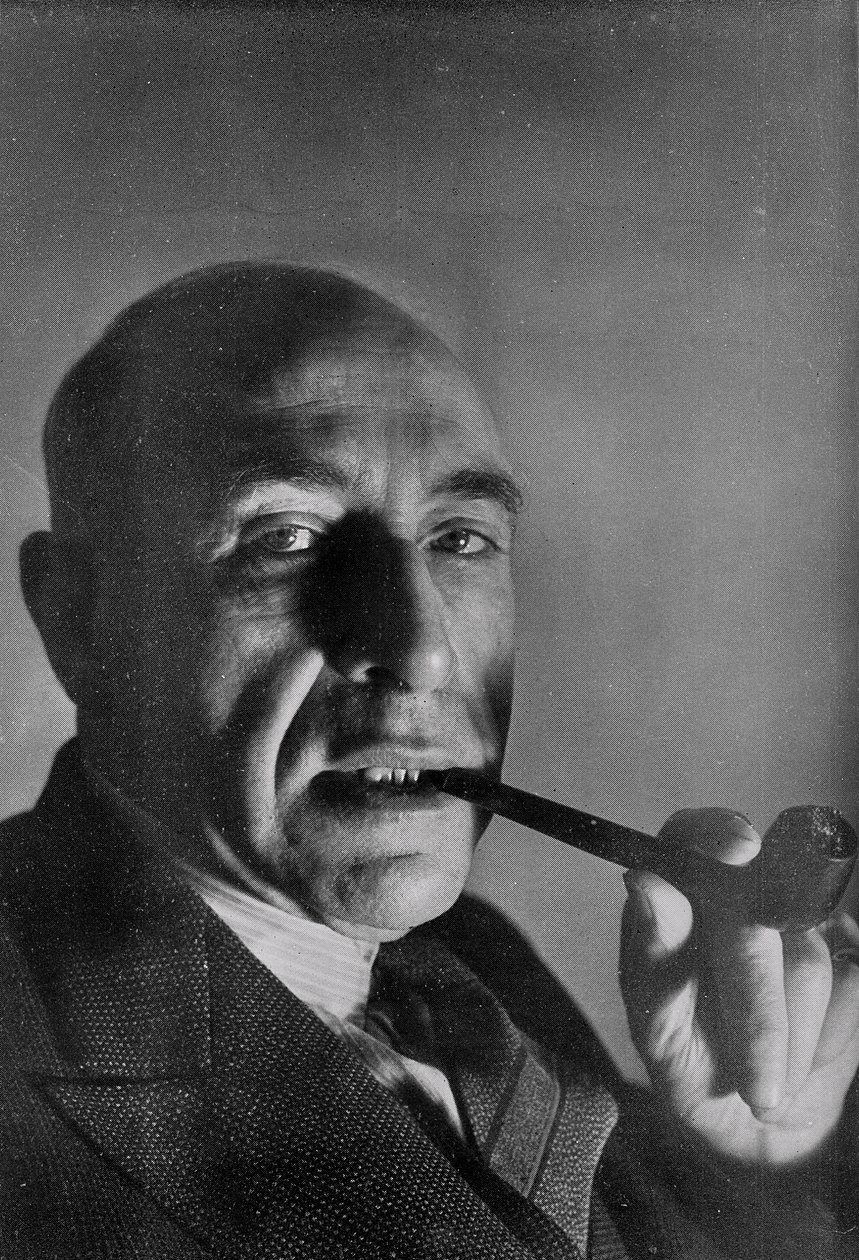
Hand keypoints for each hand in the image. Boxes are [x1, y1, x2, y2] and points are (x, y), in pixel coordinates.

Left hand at [619, 807, 858, 1168]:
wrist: (761, 1125)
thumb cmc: (692, 1067)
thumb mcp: (658, 1031)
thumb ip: (651, 958)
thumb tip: (648, 883)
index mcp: (678, 899)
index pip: (692, 837)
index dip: (716, 833)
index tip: (738, 848)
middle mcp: (741, 898)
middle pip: (766, 910)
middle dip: (762, 1012)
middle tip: (756, 1084)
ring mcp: (803, 922)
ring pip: (811, 959)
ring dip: (788, 1039)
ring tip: (762, 1072)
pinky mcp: (850, 952)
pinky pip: (853, 985)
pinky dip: (827, 1041)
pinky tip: (802, 1058)